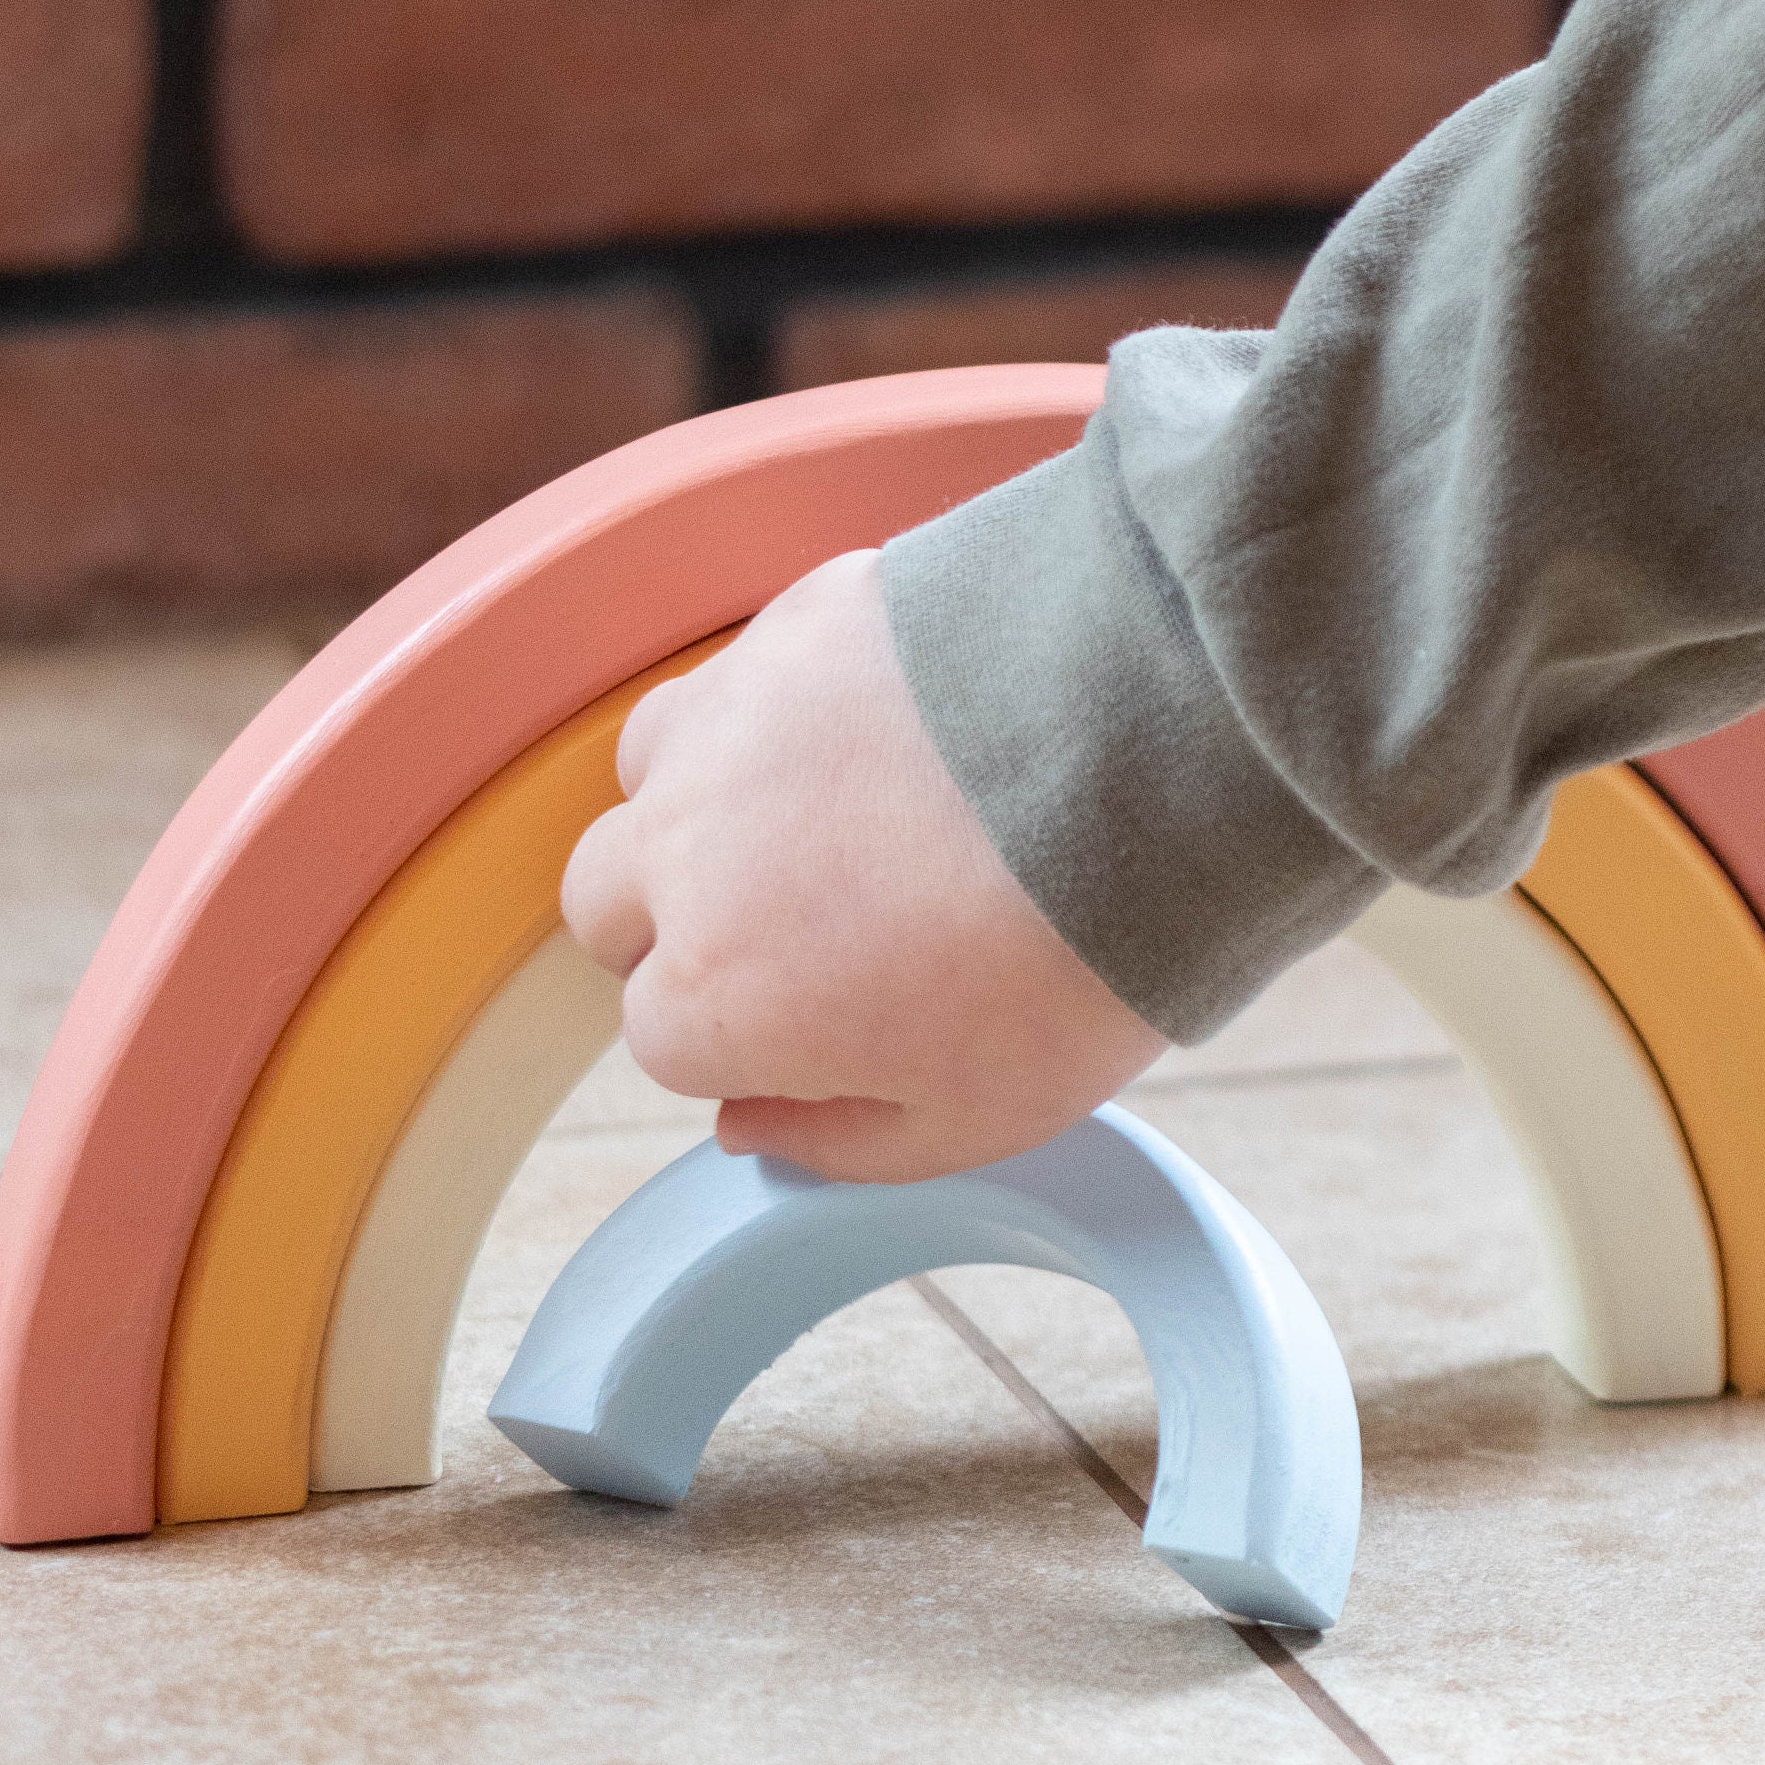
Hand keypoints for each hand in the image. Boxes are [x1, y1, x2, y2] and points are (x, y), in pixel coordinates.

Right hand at [560, 550, 1164, 1181]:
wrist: (1157, 751)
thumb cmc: (1076, 952)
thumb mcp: (978, 1118)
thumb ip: (837, 1142)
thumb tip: (745, 1124)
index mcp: (712, 999)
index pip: (660, 1038)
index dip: (745, 1040)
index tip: (830, 1022)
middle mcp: (679, 855)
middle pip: (607, 903)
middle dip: (673, 926)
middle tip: (802, 928)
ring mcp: (724, 725)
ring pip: (650, 775)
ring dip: (703, 804)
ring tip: (828, 816)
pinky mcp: (790, 622)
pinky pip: (747, 675)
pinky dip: (785, 708)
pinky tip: (886, 730)